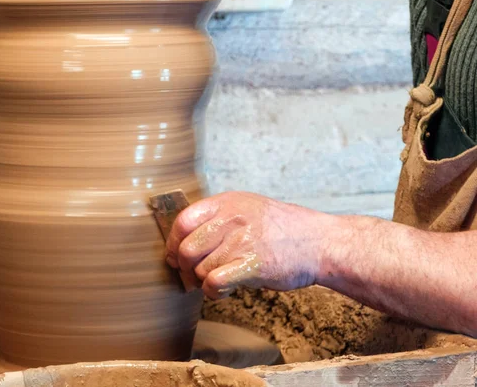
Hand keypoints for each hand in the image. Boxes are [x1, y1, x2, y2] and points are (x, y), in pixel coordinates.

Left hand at [166, 192, 332, 298]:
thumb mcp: (249, 208)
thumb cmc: (283, 228)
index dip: (173, 242)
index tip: (175, 255)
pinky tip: (226, 290)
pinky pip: (214, 283)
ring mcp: (242, 241)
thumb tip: (182, 241)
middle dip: (185, 267)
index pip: (183, 221)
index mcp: (228, 202)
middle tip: (194, 275)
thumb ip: (218, 219)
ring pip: (200, 269)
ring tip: (220, 280)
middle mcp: (232, 219)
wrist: (320, 242)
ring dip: (204, 281)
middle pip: (186, 249)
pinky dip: (214, 292)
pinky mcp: (252, 265)